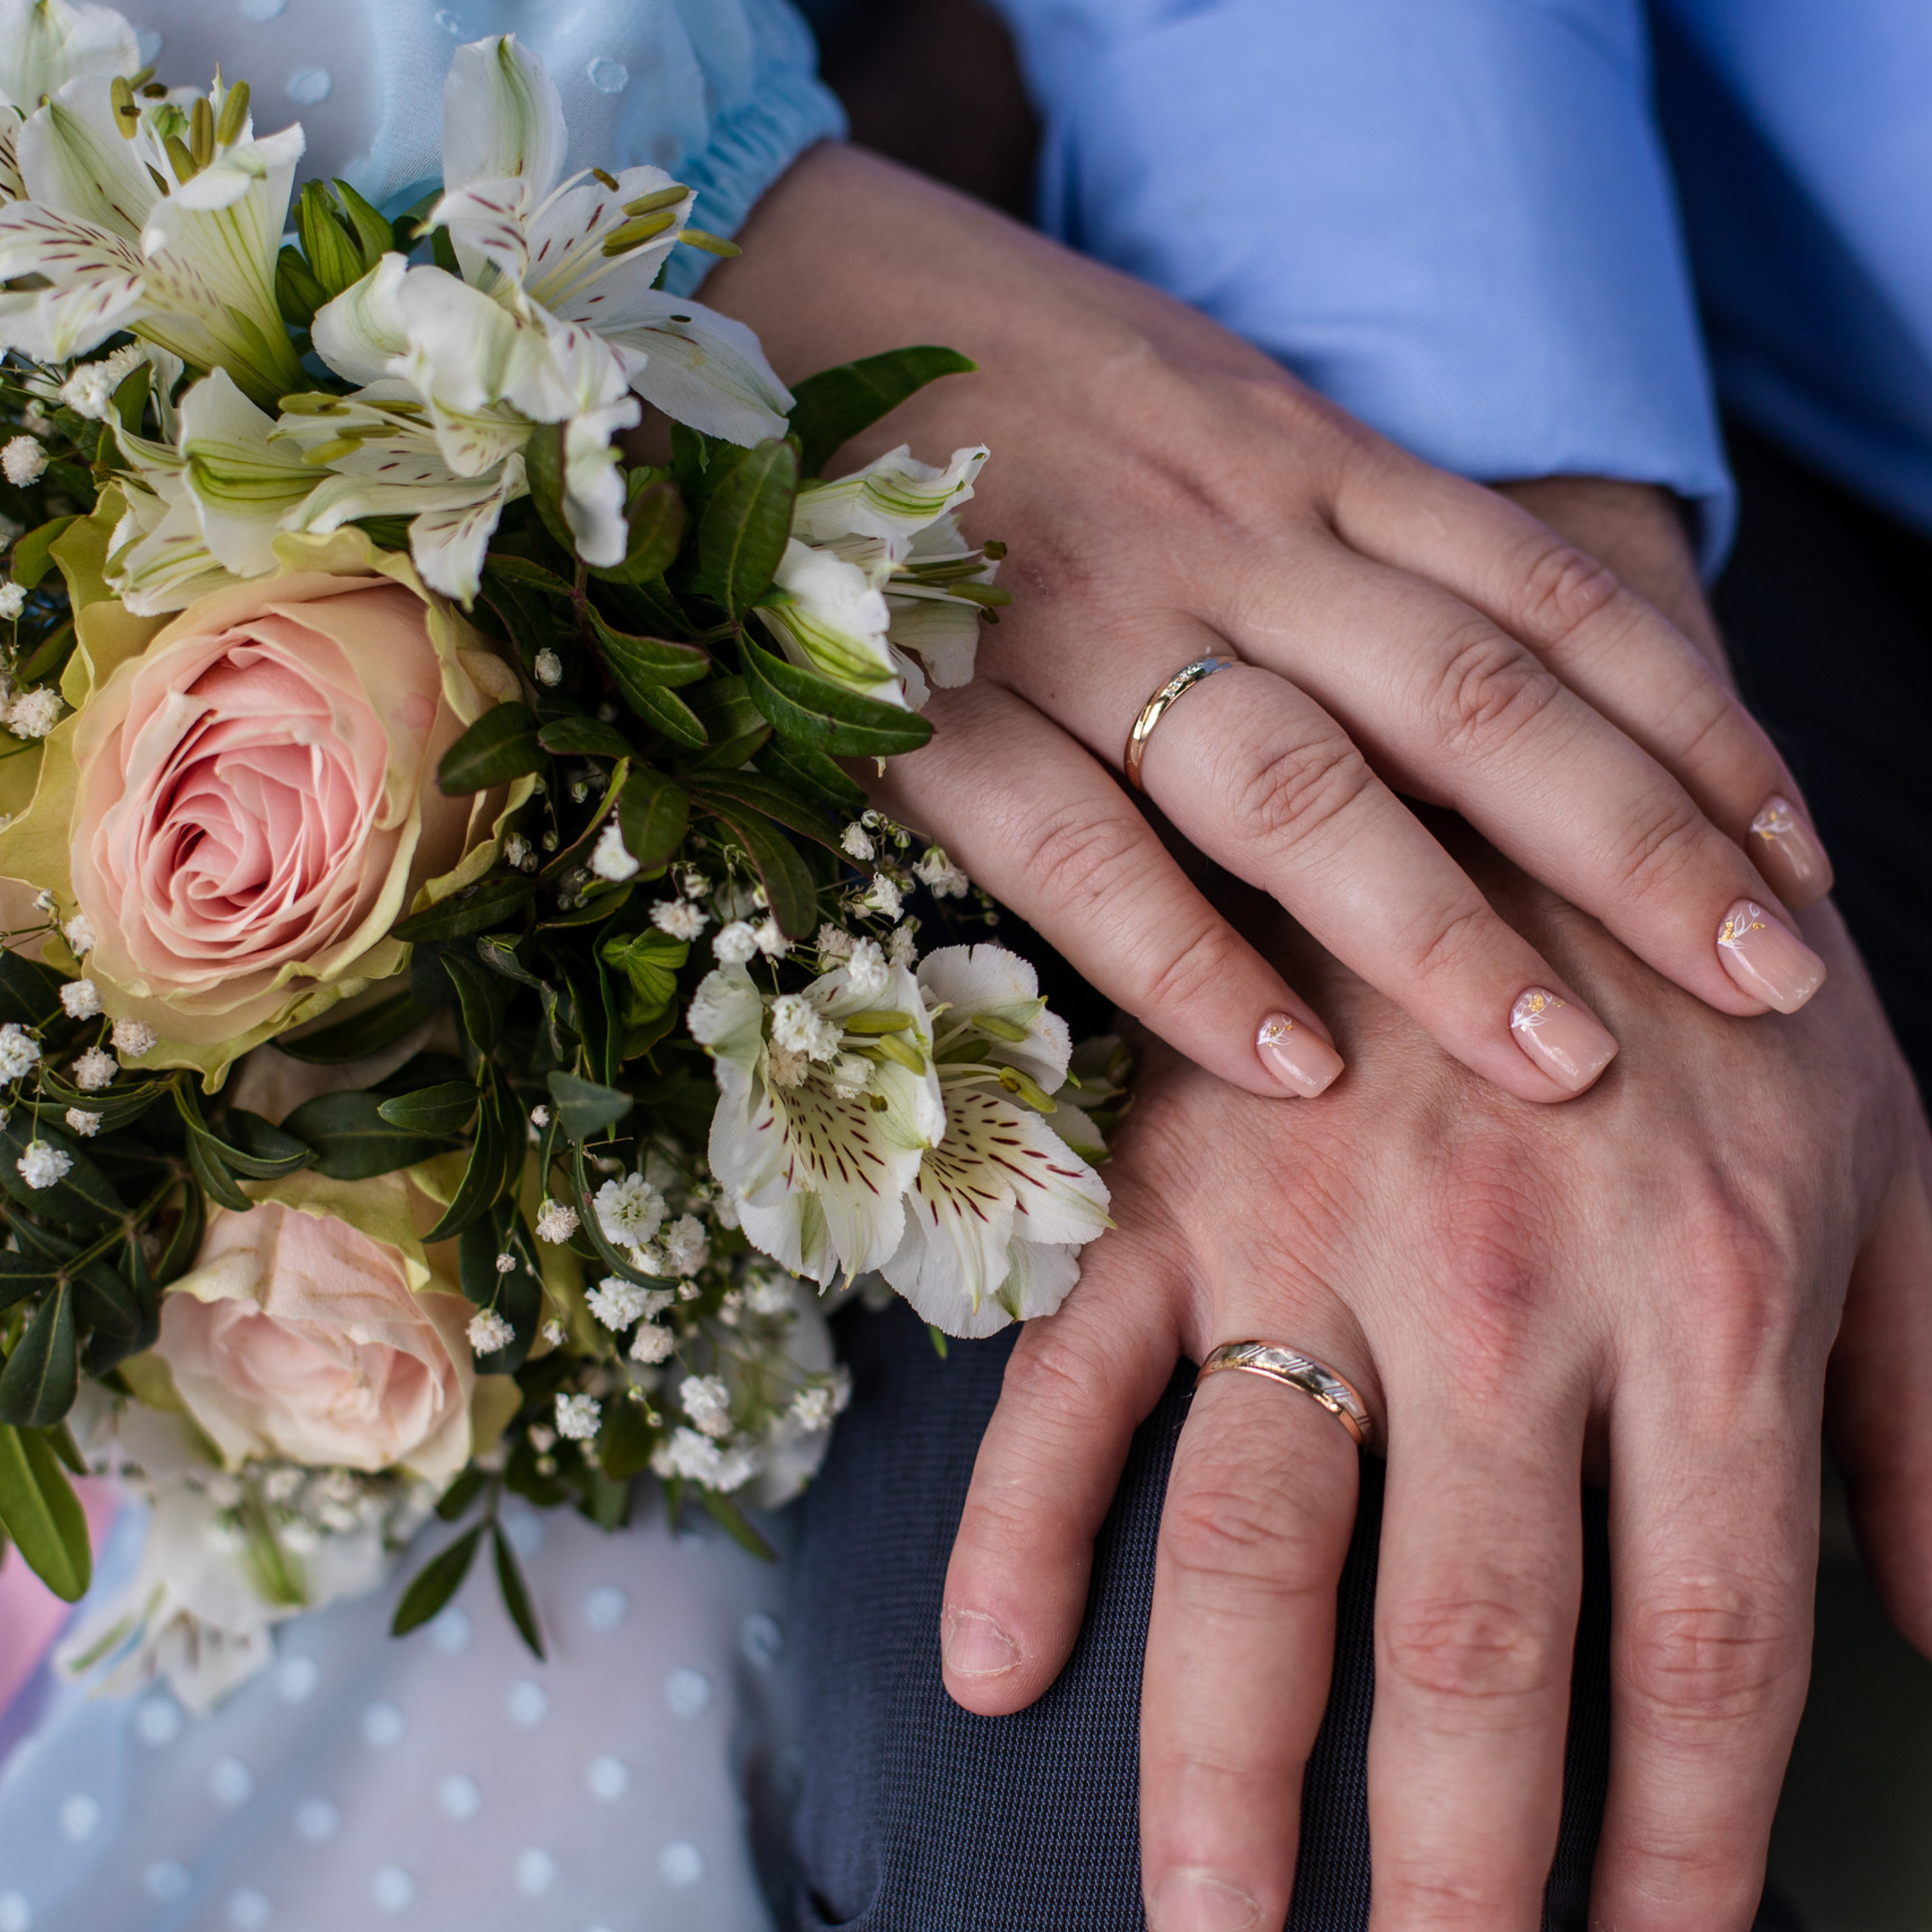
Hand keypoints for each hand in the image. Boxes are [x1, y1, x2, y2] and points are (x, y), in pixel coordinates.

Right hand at [707, 146, 1832, 1106]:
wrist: (769, 276)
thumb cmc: (1011, 370)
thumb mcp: (1214, 404)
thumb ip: (1340, 523)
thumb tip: (1482, 675)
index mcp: (1302, 453)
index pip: (1549, 597)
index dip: (1693, 728)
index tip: (1791, 852)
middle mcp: (1222, 529)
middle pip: (1470, 701)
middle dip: (1634, 849)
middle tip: (1763, 982)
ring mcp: (1077, 613)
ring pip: (1294, 781)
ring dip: (1437, 932)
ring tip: (1562, 1064)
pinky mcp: (926, 695)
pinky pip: (1071, 844)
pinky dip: (1182, 961)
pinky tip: (1286, 1067)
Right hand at [934, 851, 1931, 1930]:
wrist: (1518, 753)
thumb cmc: (1717, 976)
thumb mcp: (1892, 1159)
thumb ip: (1926, 1406)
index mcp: (1712, 1296)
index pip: (1703, 1651)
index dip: (1682, 1852)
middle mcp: (1503, 1287)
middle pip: (1477, 1650)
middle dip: (1461, 1884)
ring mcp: (1311, 1227)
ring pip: (1259, 1547)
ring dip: (1226, 1770)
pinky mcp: (1167, 1173)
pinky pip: (1070, 1367)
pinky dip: (1024, 1517)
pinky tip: (990, 1667)